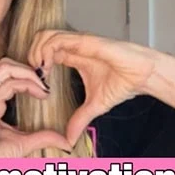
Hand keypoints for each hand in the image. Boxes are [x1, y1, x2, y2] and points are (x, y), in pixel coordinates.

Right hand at [0, 57, 71, 157]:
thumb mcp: (22, 144)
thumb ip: (41, 137)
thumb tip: (63, 139)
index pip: (4, 72)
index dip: (26, 74)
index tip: (44, 87)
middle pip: (4, 64)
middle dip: (28, 69)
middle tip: (45, 82)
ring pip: (6, 68)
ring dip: (30, 74)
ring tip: (44, 88)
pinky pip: (10, 84)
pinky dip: (28, 84)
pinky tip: (40, 94)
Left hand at [28, 30, 161, 145]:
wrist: (144, 75)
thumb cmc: (123, 82)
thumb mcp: (95, 106)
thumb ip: (80, 119)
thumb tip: (70, 140)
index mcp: (73, 57)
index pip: (44, 51)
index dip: (35, 64)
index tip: (37, 82)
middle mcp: (73, 47)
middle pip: (40, 38)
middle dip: (31, 54)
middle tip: (34, 75)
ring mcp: (78, 42)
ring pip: (45, 35)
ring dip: (36, 51)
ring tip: (40, 70)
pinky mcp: (86, 41)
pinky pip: (58, 39)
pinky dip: (47, 50)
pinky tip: (48, 67)